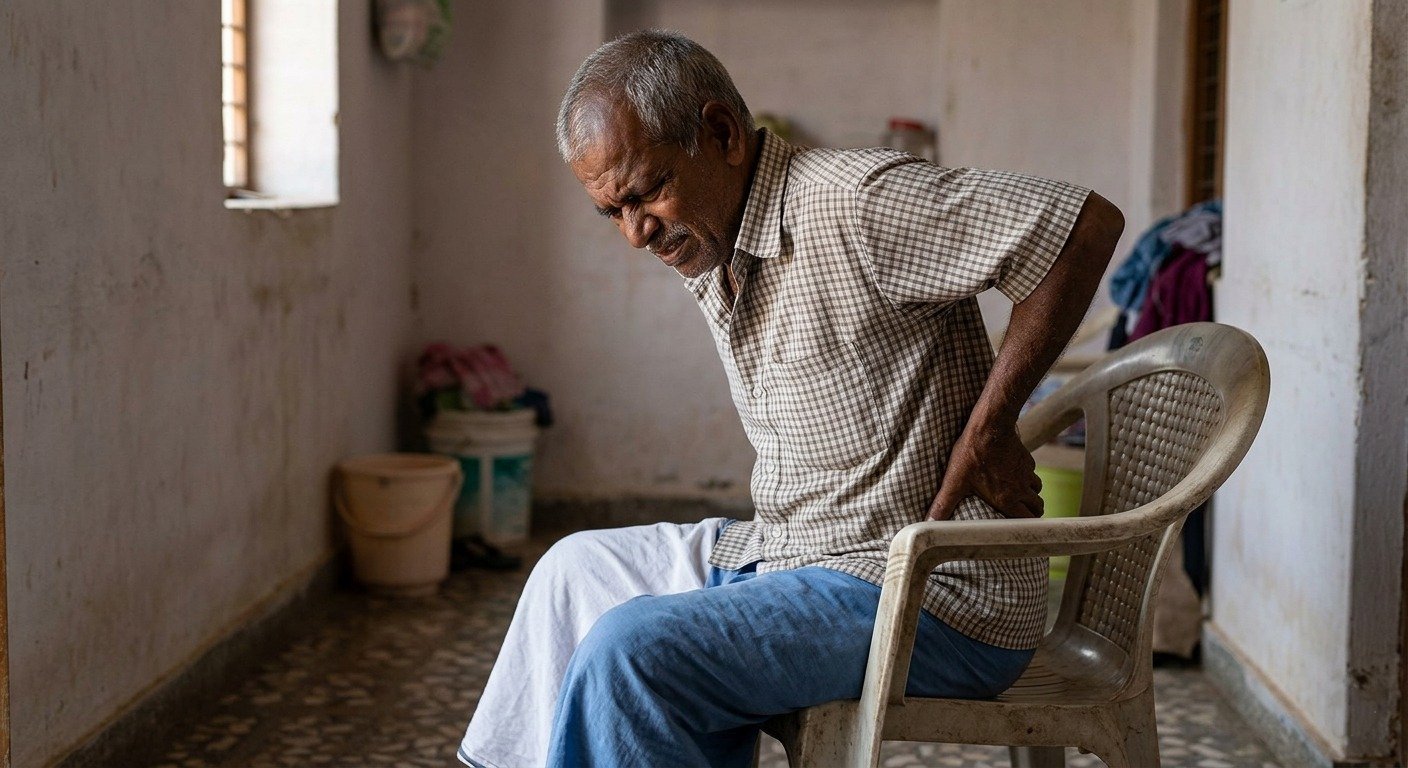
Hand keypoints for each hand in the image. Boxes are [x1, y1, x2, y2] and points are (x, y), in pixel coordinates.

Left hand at [927, 421, 1043, 520]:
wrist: (989, 426)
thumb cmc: (972, 454)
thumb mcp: (955, 481)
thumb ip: (944, 503)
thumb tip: (929, 521)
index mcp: (1006, 499)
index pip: (1026, 520)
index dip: (1025, 526)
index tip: (1020, 528)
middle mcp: (1020, 488)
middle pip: (1036, 507)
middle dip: (1031, 513)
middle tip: (1021, 514)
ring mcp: (1026, 473)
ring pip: (1036, 489)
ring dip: (1030, 494)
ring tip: (1017, 495)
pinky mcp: (1026, 458)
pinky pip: (1031, 472)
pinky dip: (1026, 476)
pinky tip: (1014, 473)